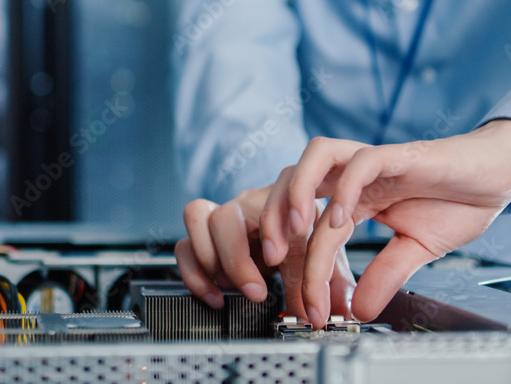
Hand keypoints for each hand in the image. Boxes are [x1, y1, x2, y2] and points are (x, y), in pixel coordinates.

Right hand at [175, 184, 355, 318]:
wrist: (291, 236)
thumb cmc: (304, 239)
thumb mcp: (321, 259)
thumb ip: (323, 284)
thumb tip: (326, 314)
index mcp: (282, 197)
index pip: (269, 197)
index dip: (270, 226)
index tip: (275, 259)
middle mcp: (248, 202)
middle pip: (226, 216)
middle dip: (236, 261)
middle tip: (256, 291)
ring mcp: (222, 215)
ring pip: (196, 217)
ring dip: (210, 260)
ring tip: (230, 289)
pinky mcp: (203, 235)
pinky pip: (183, 246)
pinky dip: (195, 274)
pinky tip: (216, 296)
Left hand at [262, 119, 510, 325]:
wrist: (497, 178)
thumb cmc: (457, 203)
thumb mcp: (416, 250)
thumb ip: (384, 274)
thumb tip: (361, 310)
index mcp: (353, 198)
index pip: (313, 230)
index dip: (305, 268)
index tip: (310, 306)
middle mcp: (355, 176)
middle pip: (292, 179)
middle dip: (274, 218)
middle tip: (275, 260)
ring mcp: (374, 162)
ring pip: (316, 154)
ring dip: (298, 190)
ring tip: (297, 229)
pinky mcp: (399, 154)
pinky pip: (361, 161)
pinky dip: (345, 187)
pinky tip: (342, 217)